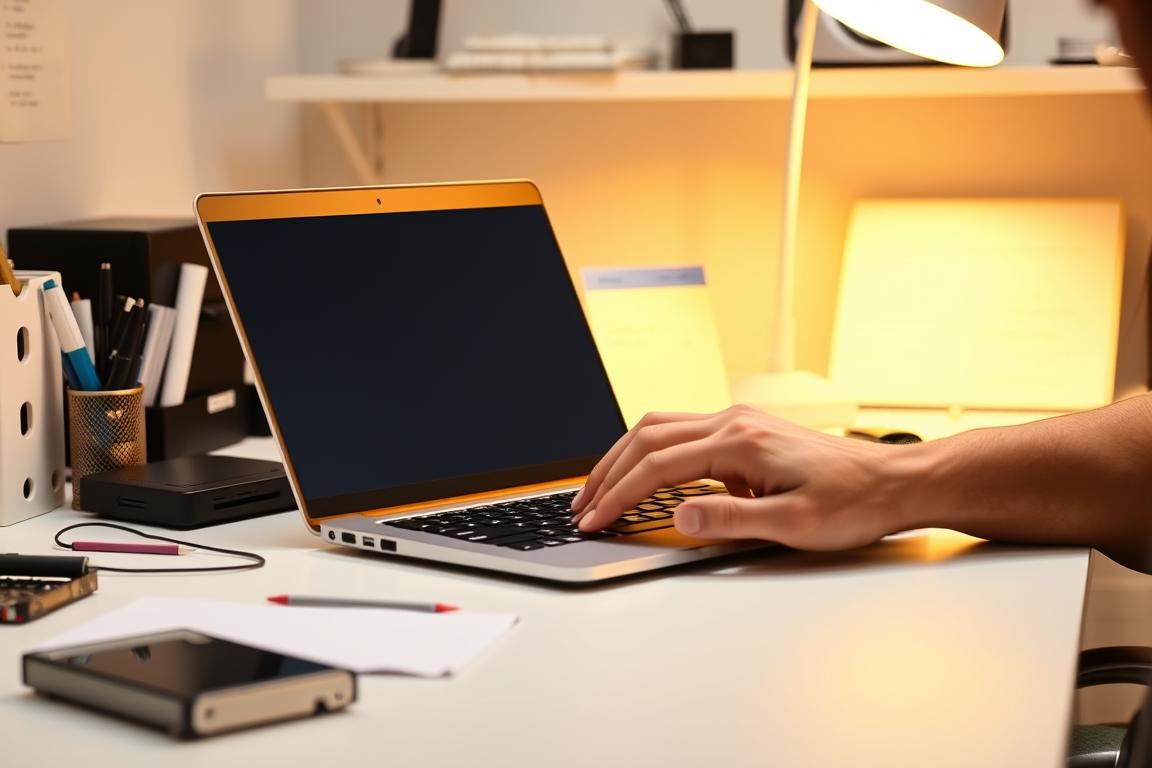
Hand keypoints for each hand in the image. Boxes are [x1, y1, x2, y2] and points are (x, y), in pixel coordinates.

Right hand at [572, 405, 918, 550]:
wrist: (893, 482)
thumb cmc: (853, 503)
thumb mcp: (793, 525)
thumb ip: (730, 518)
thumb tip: (679, 516)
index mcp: (739, 442)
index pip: (658, 466)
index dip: (620, 495)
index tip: (594, 520)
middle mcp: (733, 421)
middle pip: (648, 436)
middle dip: (609, 472)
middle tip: (583, 506)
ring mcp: (738, 421)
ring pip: (661, 427)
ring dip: (625, 457)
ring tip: (602, 489)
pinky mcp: (745, 431)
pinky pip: (682, 432)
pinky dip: (652, 452)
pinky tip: (647, 476)